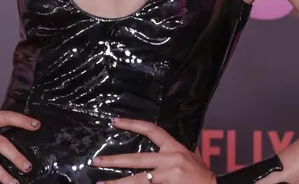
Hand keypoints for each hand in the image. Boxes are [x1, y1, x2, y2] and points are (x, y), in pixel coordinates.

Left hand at [92, 117, 215, 183]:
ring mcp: (169, 178)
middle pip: (136, 160)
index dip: (132, 124)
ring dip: (118, 183)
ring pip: (138, 180)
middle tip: (95, 161)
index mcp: (175, 149)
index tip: (115, 121)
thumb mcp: (192, 156)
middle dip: (114, 161)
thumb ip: (177, 149)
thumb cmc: (203, 176)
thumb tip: (160, 140)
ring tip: (101, 183)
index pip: (151, 131)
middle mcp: (170, 161)